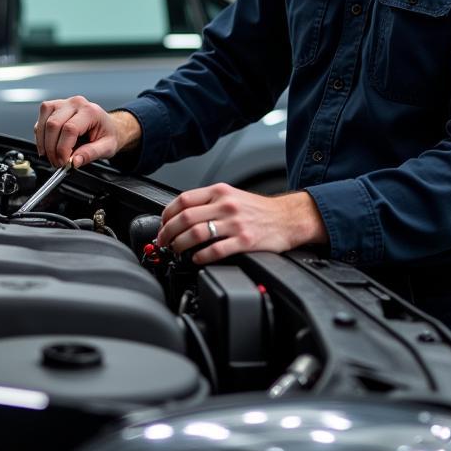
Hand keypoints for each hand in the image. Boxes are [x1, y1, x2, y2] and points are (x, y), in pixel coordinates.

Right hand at [34, 97, 140, 167]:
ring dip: (43, 143)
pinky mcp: (54, 108)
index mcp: (90, 111)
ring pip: (44, 122)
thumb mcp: (107, 147)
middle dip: (52, 149)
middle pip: (53, 124)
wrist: (108, 126)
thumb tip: (74, 162)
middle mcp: (75, 104)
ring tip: (52, 156)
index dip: (63, 149)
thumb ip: (91, 154)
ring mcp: (63, 104)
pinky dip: (40, 137)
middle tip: (58, 163)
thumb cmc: (107, 133)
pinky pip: (40, 121)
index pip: (70, 129)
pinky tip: (48, 146)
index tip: (64, 162)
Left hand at [157, 183, 328, 263]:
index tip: (162, 224)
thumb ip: (209, 201)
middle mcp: (226, 205)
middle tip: (164, 242)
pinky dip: (201, 256)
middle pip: (185, 217)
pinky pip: (216, 250)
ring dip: (180, 245)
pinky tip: (196, 258)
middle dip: (168, 232)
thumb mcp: (232, 195)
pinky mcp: (245, 241)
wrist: (288, 218)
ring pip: (196, 233)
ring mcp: (235, 223)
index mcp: (220, 192)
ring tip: (176, 251)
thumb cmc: (259, 210)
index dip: (167, 214)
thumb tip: (182, 214)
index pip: (184, 200)